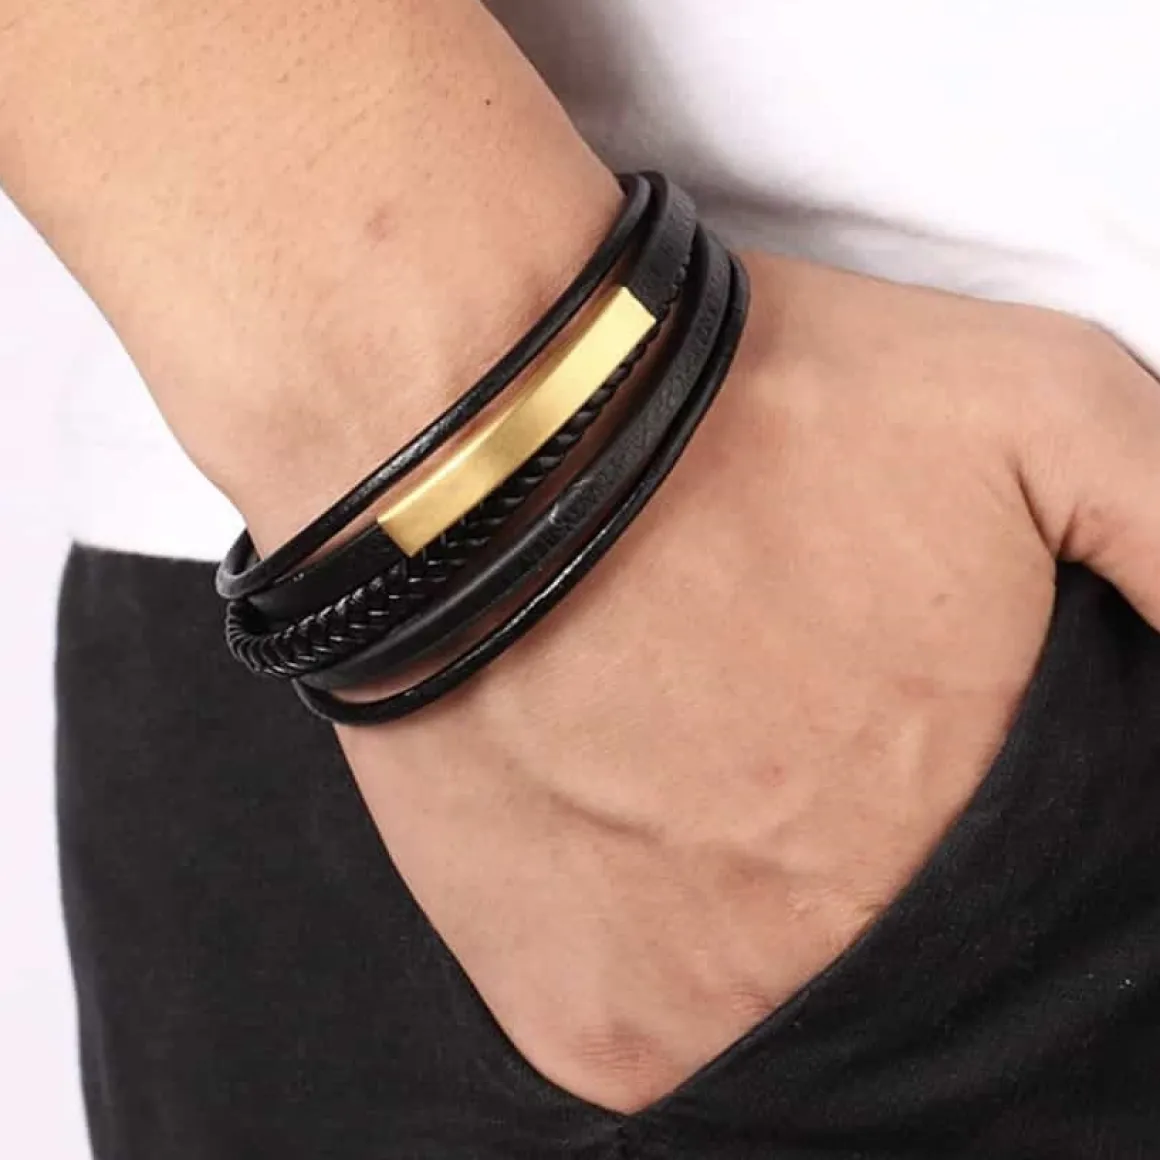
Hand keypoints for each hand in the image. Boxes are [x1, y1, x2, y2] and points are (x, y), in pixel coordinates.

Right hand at [339, 253, 1159, 1113]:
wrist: (487, 449)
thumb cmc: (753, 416)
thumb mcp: (1042, 407)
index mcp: (983, 824)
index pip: (1033, 884)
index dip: (977, 809)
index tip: (909, 743)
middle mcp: (861, 950)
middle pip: (904, 941)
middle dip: (864, 846)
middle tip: (778, 731)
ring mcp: (717, 1011)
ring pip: (784, 999)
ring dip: (752, 896)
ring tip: (687, 758)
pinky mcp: (586, 1023)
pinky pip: (659, 1030)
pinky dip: (656, 941)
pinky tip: (625, 816)